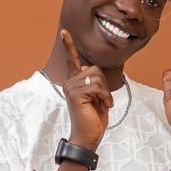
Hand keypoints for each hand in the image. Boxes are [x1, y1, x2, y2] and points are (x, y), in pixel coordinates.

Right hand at [61, 29, 112, 150]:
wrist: (88, 137)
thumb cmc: (93, 120)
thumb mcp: (97, 97)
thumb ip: (94, 83)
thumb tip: (95, 73)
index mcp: (73, 82)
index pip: (72, 60)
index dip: (69, 46)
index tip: (64, 32)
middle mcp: (69, 82)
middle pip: (95, 69)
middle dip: (104, 86)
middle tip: (102, 101)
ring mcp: (70, 87)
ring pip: (97, 77)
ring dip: (105, 92)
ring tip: (101, 105)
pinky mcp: (75, 93)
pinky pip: (97, 86)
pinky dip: (105, 96)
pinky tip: (102, 106)